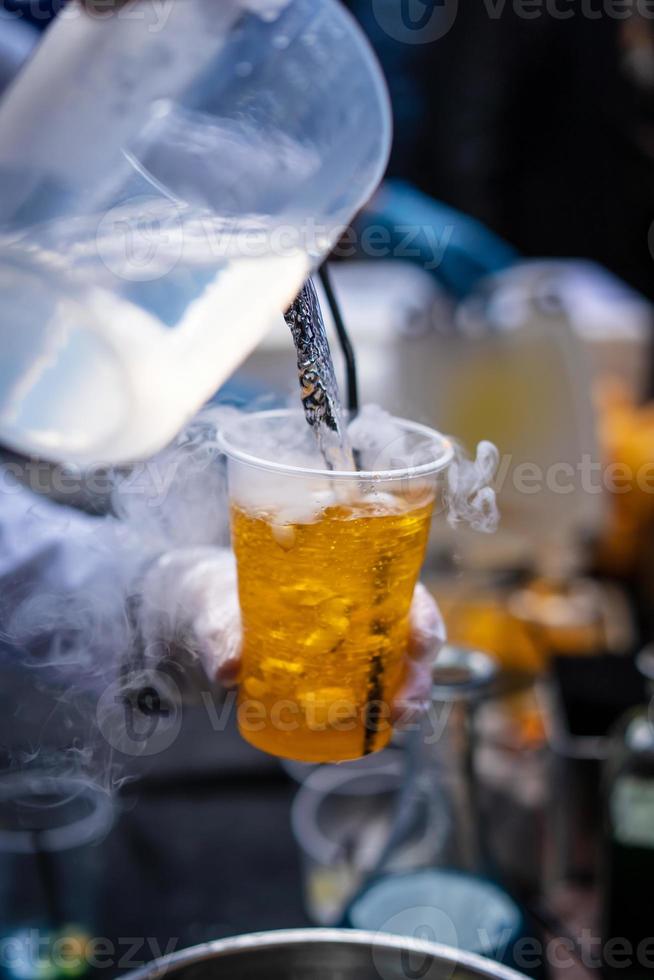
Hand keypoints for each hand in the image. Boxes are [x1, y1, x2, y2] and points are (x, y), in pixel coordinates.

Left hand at [141, 549, 444, 711]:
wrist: (203, 623)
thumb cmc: (218, 600)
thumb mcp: (216, 610)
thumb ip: (220, 633)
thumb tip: (230, 668)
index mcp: (341, 575)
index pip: (400, 587)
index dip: (422, 613)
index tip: (421, 640)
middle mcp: (355, 609)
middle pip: (411, 634)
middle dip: (421, 670)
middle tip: (405, 703)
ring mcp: (349, 646)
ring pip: (399, 668)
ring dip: (409, 696)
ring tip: (396, 722)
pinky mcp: (335, 679)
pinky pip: (371, 695)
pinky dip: (380, 713)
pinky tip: (375, 732)